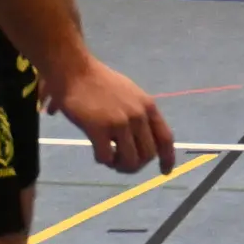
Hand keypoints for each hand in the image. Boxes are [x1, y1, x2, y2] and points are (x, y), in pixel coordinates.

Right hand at [48, 55, 176, 173]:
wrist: (75, 71)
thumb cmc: (99, 82)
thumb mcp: (130, 95)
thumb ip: (138, 115)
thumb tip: (140, 141)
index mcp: (148, 106)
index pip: (166, 138)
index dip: (167, 158)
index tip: (165, 172)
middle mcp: (138, 115)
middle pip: (148, 155)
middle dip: (136, 165)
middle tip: (121, 163)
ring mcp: (120, 122)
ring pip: (130, 161)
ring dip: (120, 166)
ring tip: (110, 159)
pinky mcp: (99, 129)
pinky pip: (106, 158)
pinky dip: (103, 160)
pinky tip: (97, 152)